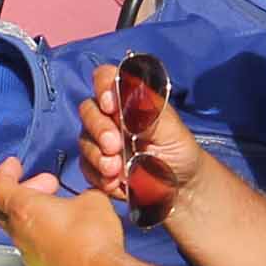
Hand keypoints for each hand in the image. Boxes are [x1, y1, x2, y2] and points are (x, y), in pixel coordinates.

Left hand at [0, 157, 126, 265]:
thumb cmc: (92, 237)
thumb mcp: (94, 200)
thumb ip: (82, 195)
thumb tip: (85, 200)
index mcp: (24, 209)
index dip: (4, 172)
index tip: (14, 165)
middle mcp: (20, 234)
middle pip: (5, 209)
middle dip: (25, 191)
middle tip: (48, 185)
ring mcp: (29, 256)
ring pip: (21, 230)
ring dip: (36, 215)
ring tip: (62, 208)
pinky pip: (36, 248)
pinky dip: (45, 235)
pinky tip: (68, 234)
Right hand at [78, 62, 202, 201]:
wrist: (181, 187)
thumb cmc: (178, 149)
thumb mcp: (170, 129)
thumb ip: (147, 112)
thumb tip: (128, 96)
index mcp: (128, 99)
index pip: (105, 78)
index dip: (102, 86)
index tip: (110, 105)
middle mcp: (109, 116)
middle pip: (88, 110)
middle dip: (99, 128)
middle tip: (114, 146)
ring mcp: (100, 141)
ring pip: (84, 140)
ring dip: (97, 156)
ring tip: (116, 170)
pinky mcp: (96, 167)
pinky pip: (86, 168)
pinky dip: (99, 177)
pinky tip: (116, 183)